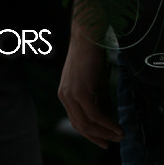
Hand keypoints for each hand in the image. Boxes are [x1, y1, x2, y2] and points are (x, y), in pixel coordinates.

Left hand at [58, 31, 122, 148]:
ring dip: (105, 132)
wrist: (87, 40)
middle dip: (98, 137)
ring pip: (87, 123)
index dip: (90, 134)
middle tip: (112, 143)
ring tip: (119, 136)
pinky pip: (95, 115)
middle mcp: (64, 96)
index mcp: (64, 94)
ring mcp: (70, 94)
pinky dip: (107, 124)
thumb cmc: (91, 59)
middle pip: (80, 125)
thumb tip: (106, 122)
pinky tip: (117, 127)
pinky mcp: (80, 91)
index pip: (75, 121)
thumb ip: (97, 102)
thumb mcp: (93, 85)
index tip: (104, 141)